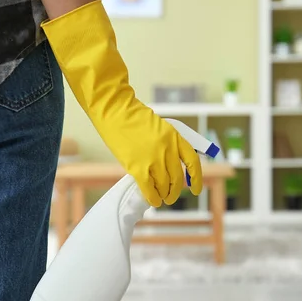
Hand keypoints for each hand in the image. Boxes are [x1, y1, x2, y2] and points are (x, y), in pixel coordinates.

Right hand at [40, 0, 202, 206]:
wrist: (106, 100)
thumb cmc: (125, 106)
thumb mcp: (149, 118)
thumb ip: (161, 133)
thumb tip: (165, 142)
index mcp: (173, 133)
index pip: (193, 159)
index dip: (195, 176)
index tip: (195, 186)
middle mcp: (168, 145)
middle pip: (181, 176)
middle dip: (178, 188)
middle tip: (175, 194)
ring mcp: (154, 154)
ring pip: (167, 184)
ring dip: (165, 194)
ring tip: (161, 198)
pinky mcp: (137, 162)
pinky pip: (149, 186)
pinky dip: (151, 195)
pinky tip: (151, 200)